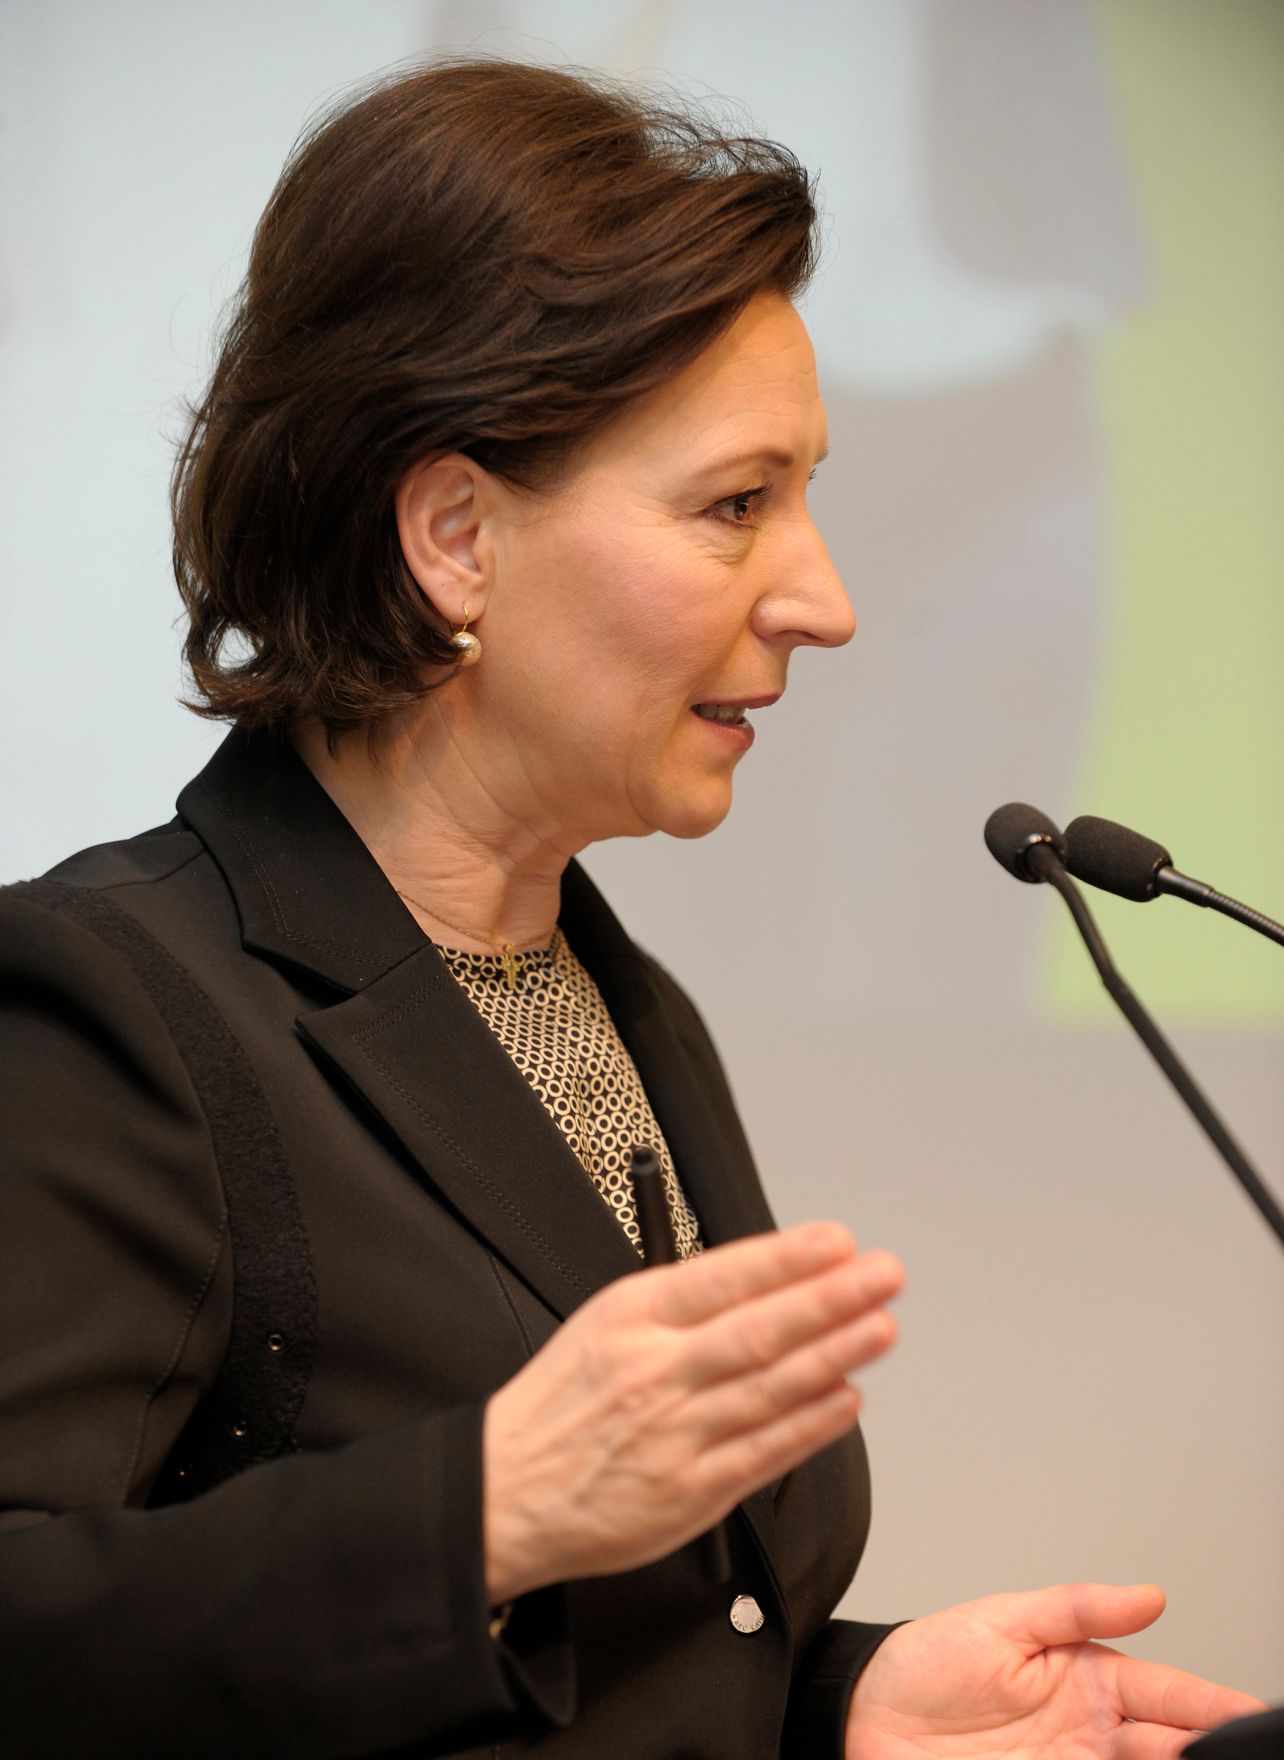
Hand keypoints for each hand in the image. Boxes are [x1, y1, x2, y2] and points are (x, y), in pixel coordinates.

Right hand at [483, 1222, 902, 1602]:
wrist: (504, 1491)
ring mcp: (675, 1433)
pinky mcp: (689, 1491)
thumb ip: (680, 1305)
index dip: (786, 1258)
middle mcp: (656, 1371)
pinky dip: (810, 1425)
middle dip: (830, 1298)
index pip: (722, 1277)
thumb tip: (766, 1280)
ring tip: (880, 1327)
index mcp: (632, 1318)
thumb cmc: (561, 1404)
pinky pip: (763, 1452)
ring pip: (771, 1387)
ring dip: (835, 1354)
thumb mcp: (603, 1324)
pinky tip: (846, 1399)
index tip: (837, 1243)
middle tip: (882, 1274)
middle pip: (758, 1329)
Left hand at [845, 1582, 1264, 1759]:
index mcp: (1087, 1678)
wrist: (863, 1717)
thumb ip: (1077, 1608)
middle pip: (1168, 1746)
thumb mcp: (1002, 1619)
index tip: (1249, 1716)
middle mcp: (1089, 1733)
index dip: (1213, 1706)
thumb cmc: (926, 1662)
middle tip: (1236, 1749)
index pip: (1168, 1693)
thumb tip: (1150, 1596)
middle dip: (1204, 1747)